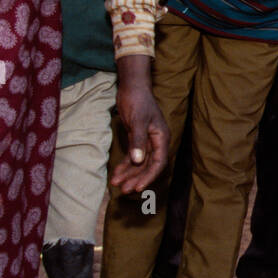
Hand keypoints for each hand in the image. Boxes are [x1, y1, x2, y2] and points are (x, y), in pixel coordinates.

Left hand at [110, 56, 168, 193]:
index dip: (149, 176)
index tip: (138, 187)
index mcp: (161, 137)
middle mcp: (156, 142)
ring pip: (139, 163)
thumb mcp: (137, 121)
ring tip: (116, 184)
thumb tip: (138, 161)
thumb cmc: (137, 101)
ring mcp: (146, 141)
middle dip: (136, 178)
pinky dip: (124, 165)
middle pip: (148, 166)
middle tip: (124, 190)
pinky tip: (116, 174)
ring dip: (129, 174)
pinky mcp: (137, 139)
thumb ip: (138, 141)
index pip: (158, 162)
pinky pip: (132, 157)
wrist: (131, 87)